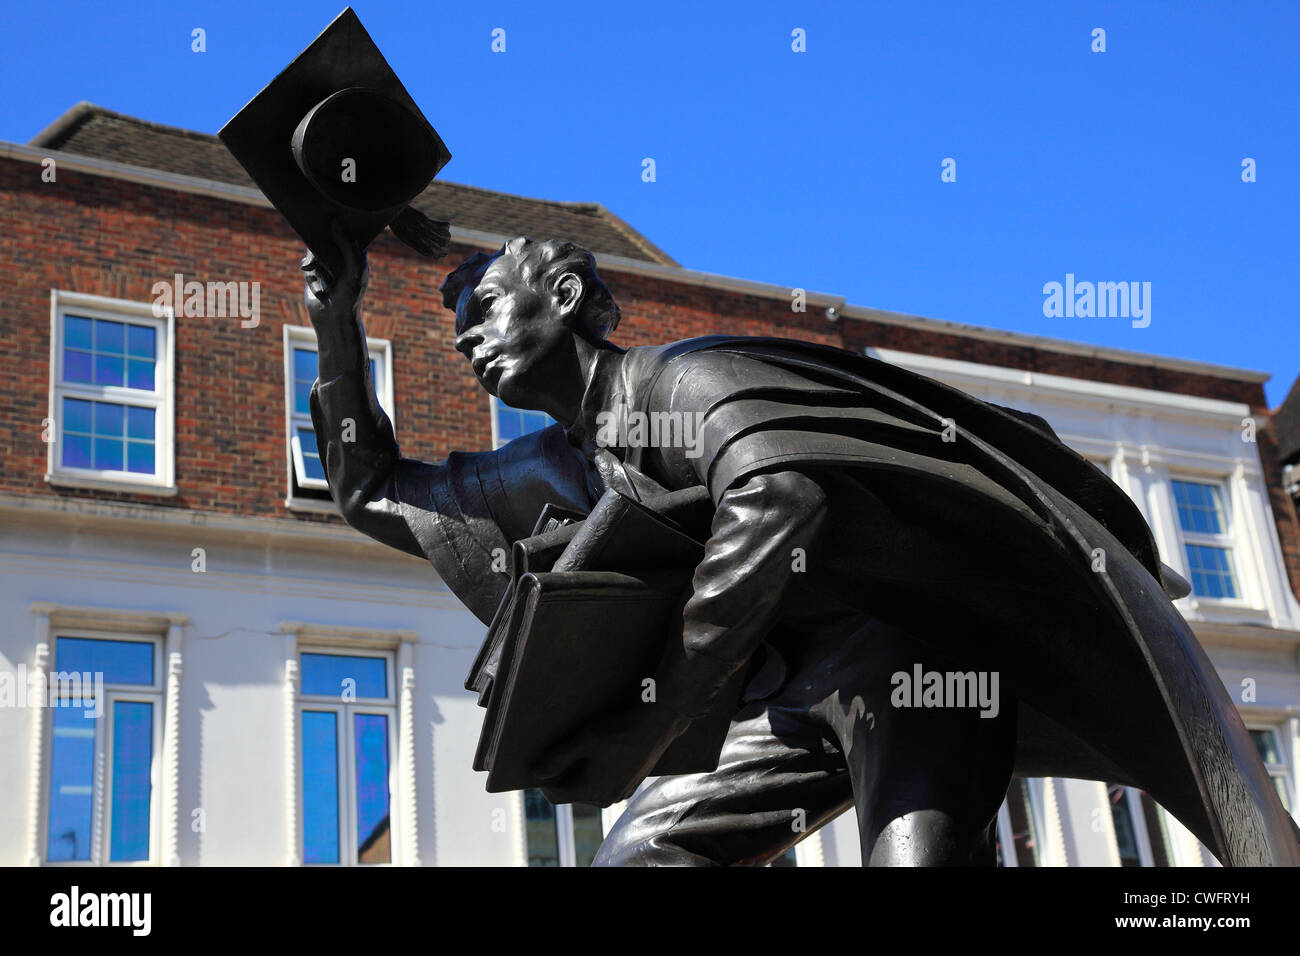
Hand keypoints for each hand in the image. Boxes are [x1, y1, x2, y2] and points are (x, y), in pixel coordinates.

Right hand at [302, 220, 368, 329]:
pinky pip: (307, 266)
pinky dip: (311, 276)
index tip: (330, 214)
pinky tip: (320, 289)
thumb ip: (347, 246)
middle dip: (321, 243)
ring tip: (322, 278)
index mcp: (357, 255)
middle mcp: (342, 259)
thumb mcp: (354, 269)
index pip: (348, 233)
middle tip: (317, 242)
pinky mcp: (315, 274)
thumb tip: (334, 224)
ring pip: (314, 252)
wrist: (335, 319)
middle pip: (327, 239)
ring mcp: (327, 266)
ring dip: (316, 265)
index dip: (340, 224)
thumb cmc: (350, 295)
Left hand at [533, 704, 689, 807]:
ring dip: (580, 770)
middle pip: (572, 791)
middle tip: (558, 750)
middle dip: (562, 774)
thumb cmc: (620, 730)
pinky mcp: (630, 783)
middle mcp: (607, 799)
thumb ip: (558, 758)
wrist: (658, 723)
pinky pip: (604, 781)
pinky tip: (600, 749)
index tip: (538, 762)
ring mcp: (621, 793)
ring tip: (580, 746)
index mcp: (593, 793)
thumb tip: (536, 773)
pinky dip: (597, 769)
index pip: (556, 796)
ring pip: (589, 786)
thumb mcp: (585, 740)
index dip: (543, 781)